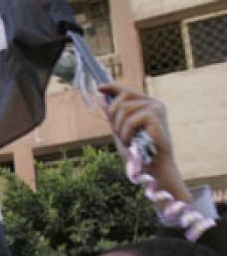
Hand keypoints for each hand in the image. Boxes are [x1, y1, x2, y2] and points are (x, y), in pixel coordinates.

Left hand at [99, 83, 191, 204]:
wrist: (153, 167)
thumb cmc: (139, 152)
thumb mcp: (122, 132)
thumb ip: (114, 117)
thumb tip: (102, 101)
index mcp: (147, 105)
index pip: (127, 91)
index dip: (112, 88)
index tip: (99, 88)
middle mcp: (153, 103)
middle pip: (123, 97)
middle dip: (114, 116)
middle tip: (119, 133)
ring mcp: (156, 108)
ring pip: (125, 109)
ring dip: (120, 128)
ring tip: (127, 141)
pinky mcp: (156, 116)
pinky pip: (131, 120)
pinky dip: (126, 134)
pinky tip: (132, 143)